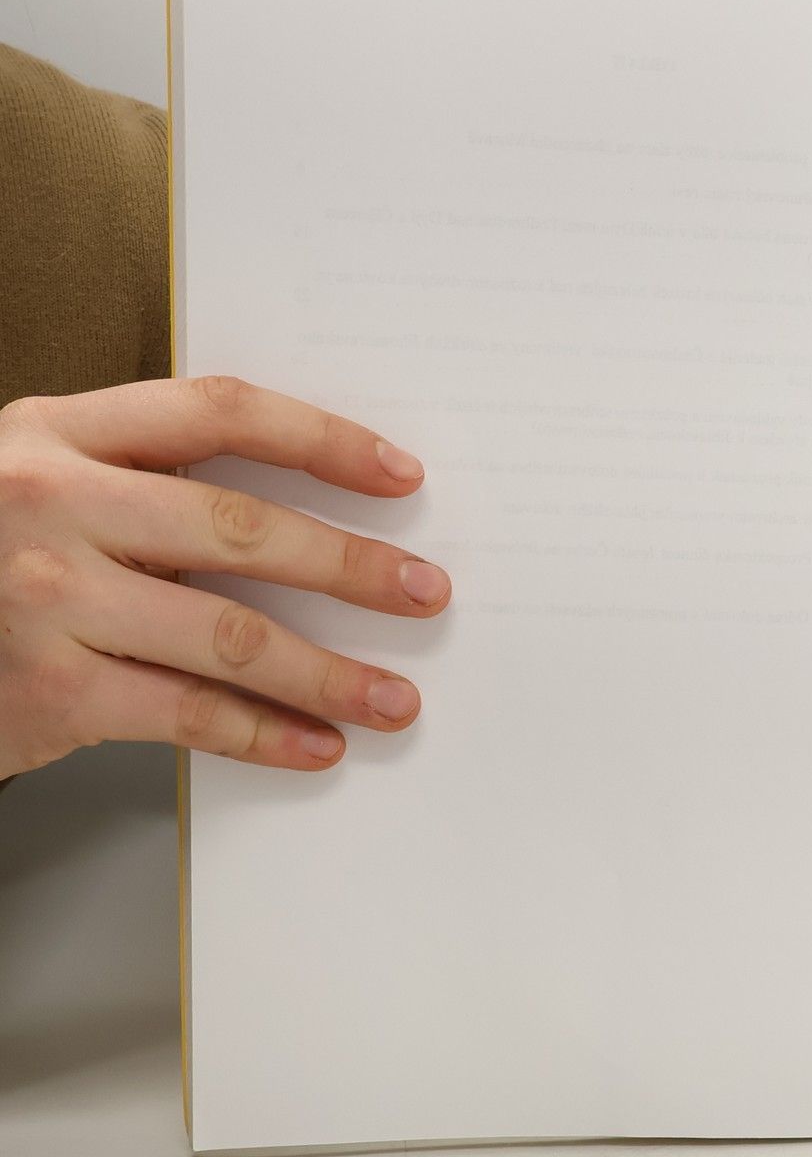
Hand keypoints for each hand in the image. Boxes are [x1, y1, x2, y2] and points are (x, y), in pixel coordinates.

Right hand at [0, 376, 449, 779]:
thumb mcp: (41, 485)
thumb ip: (144, 484)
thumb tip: (309, 526)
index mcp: (56, 432)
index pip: (218, 412)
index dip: (323, 439)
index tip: (402, 477)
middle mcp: (48, 503)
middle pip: (240, 527)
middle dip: (351, 566)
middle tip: (424, 593)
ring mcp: (45, 599)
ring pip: (230, 634)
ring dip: (329, 673)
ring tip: (393, 697)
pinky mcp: (49, 689)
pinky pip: (189, 713)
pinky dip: (267, 734)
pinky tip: (317, 744)